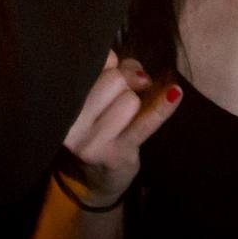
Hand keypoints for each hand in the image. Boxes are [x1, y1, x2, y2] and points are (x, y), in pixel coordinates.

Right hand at [59, 52, 180, 204]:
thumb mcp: (100, 94)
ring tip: (126, 117)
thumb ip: (118, 71)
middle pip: (114, 80)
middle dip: (127, 83)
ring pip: (129, 100)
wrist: (98, 175)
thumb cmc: (100, 124)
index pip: (96, 62)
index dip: (112, 64)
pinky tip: (176, 94)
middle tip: (125, 96)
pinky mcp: (116, 153)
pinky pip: (145, 123)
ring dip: (136, 103)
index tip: (113, 74)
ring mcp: (91, 140)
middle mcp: (71, 121)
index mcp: (62, 99)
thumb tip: (141, 76)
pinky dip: (162, 107)